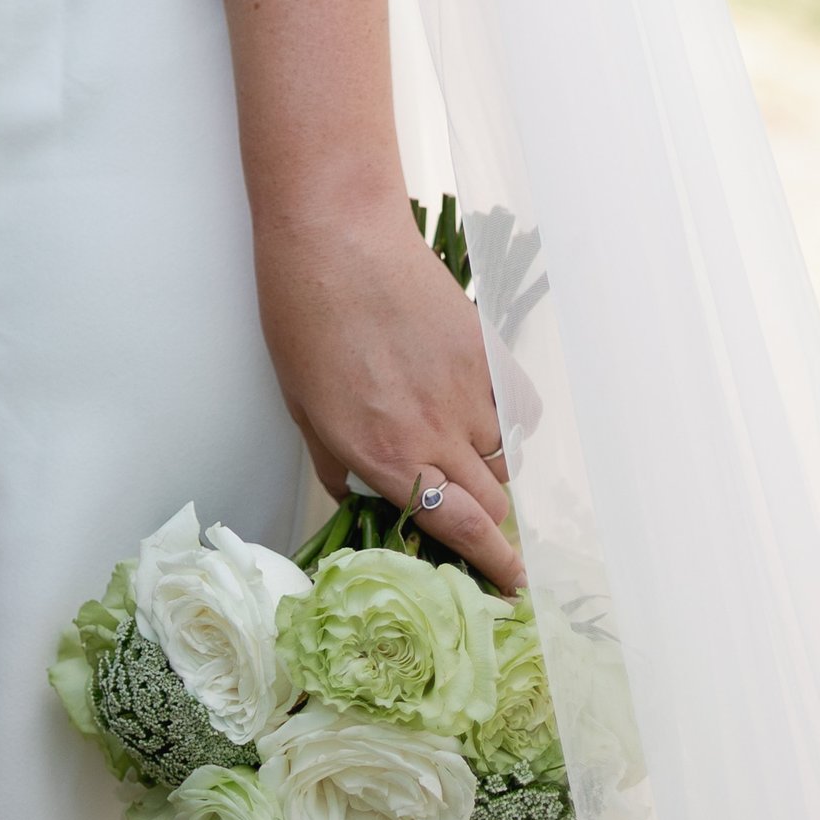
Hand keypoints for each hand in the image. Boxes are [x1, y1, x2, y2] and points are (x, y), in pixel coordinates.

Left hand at [255, 195, 522, 595]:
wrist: (335, 234)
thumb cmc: (301, 315)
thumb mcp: (302, 405)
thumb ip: (339, 462)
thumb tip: (361, 495)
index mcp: (384, 455)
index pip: (457, 530)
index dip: (491, 565)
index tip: (508, 585)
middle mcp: (435, 433)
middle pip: (491, 506)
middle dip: (490, 526)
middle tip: (479, 521)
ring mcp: (468, 391)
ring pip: (505, 459)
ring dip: (489, 469)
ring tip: (458, 447)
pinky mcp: (486, 351)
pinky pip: (517, 408)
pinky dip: (508, 420)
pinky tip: (481, 407)